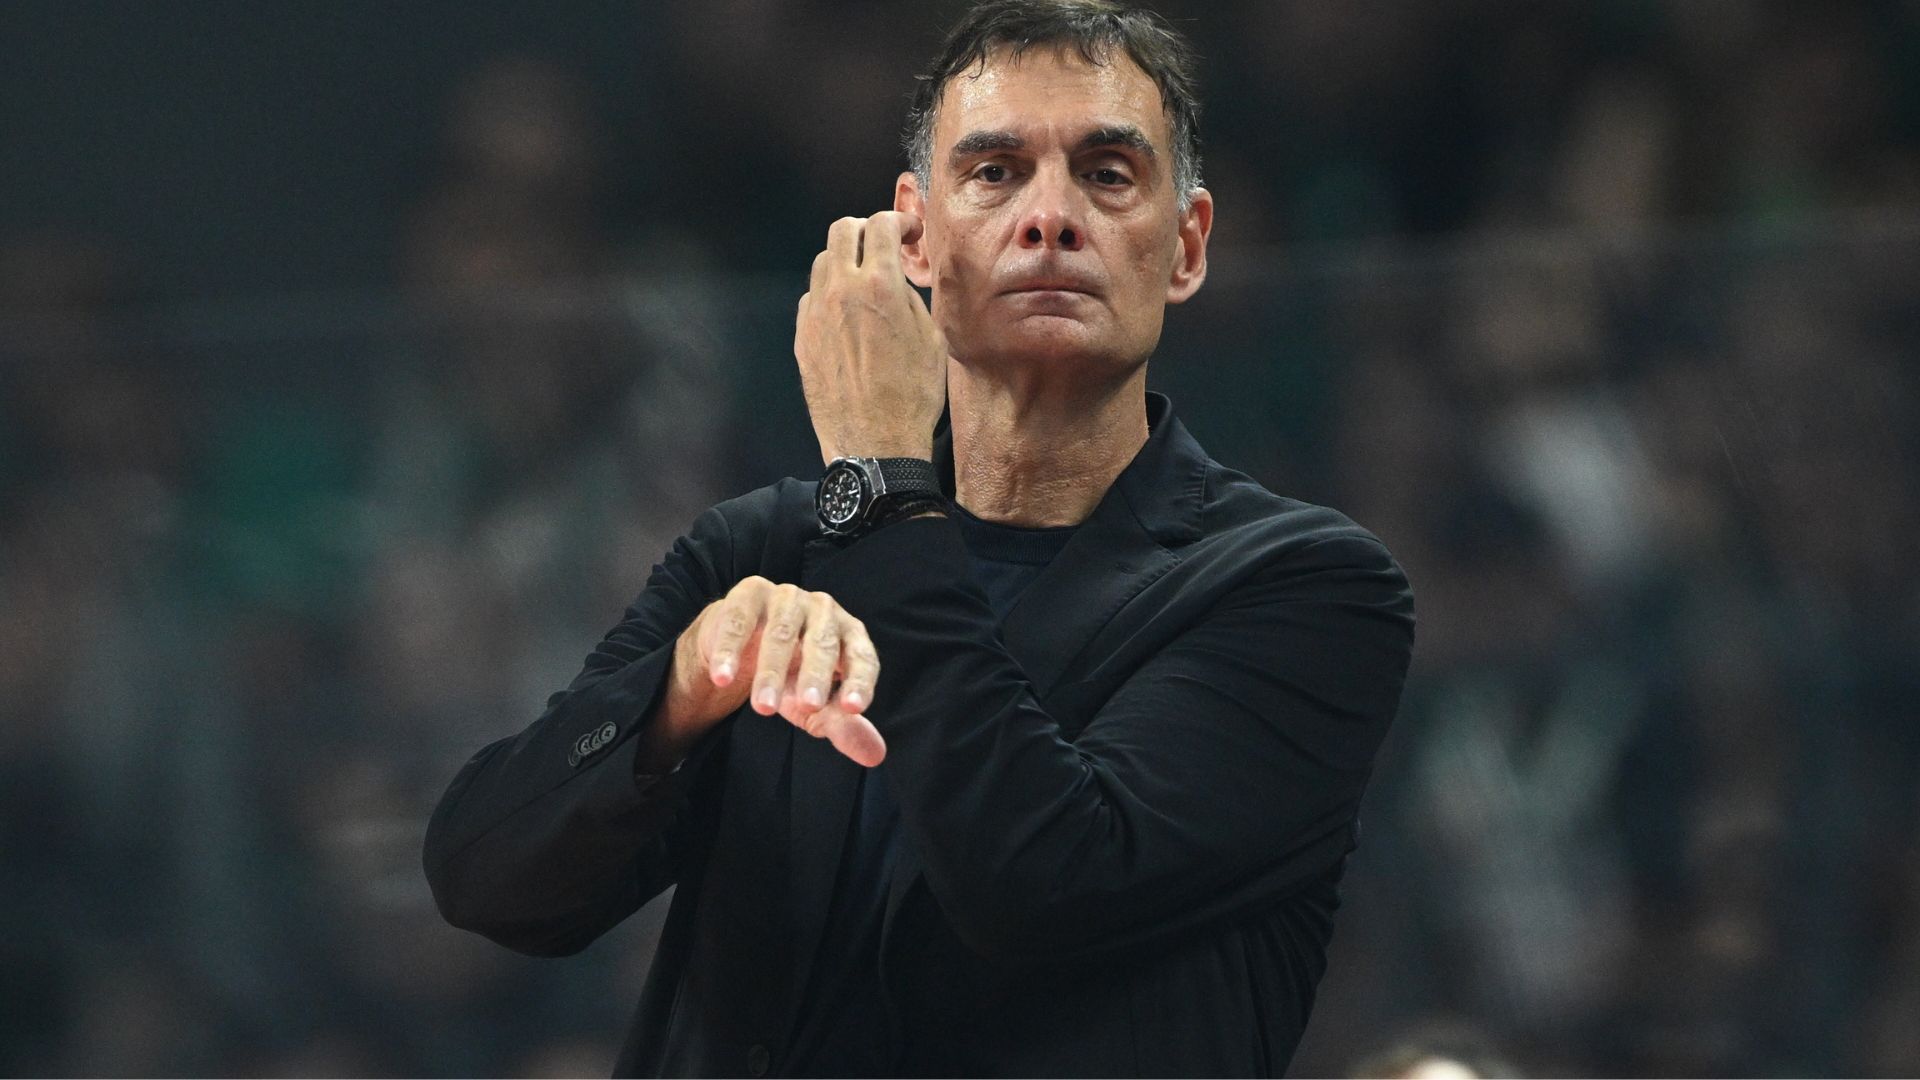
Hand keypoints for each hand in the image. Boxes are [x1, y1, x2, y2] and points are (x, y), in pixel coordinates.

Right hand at [653, 576, 884, 767]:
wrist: (745, 644)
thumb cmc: (792, 673)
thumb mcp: (817, 705)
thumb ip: (842, 726)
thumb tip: (874, 756)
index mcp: (849, 634)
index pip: (861, 657)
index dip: (859, 681)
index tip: (852, 708)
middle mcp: (824, 610)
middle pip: (822, 642)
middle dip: (815, 676)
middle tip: (809, 707)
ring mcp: (787, 597)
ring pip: (781, 633)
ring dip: (771, 672)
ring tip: (763, 707)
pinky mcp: (750, 594)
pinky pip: (739, 622)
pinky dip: (730, 650)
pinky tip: (723, 678)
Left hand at [795, 211, 946, 463]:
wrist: (875, 444)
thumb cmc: (913, 395)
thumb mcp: (932, 340)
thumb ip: (910, 299)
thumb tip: (897, 282)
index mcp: (879, 285)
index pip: (881, 224)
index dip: (900, 220)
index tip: (911, 232)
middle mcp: (841, 290)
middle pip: (842, 230)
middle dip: (866, 230)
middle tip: (883, 245)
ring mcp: (815, 313)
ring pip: (822, 263)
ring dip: (845, 262)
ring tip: (863, 282)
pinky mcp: (802, 337)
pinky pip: (812, 299)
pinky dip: (830, 295)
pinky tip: (846, 316)